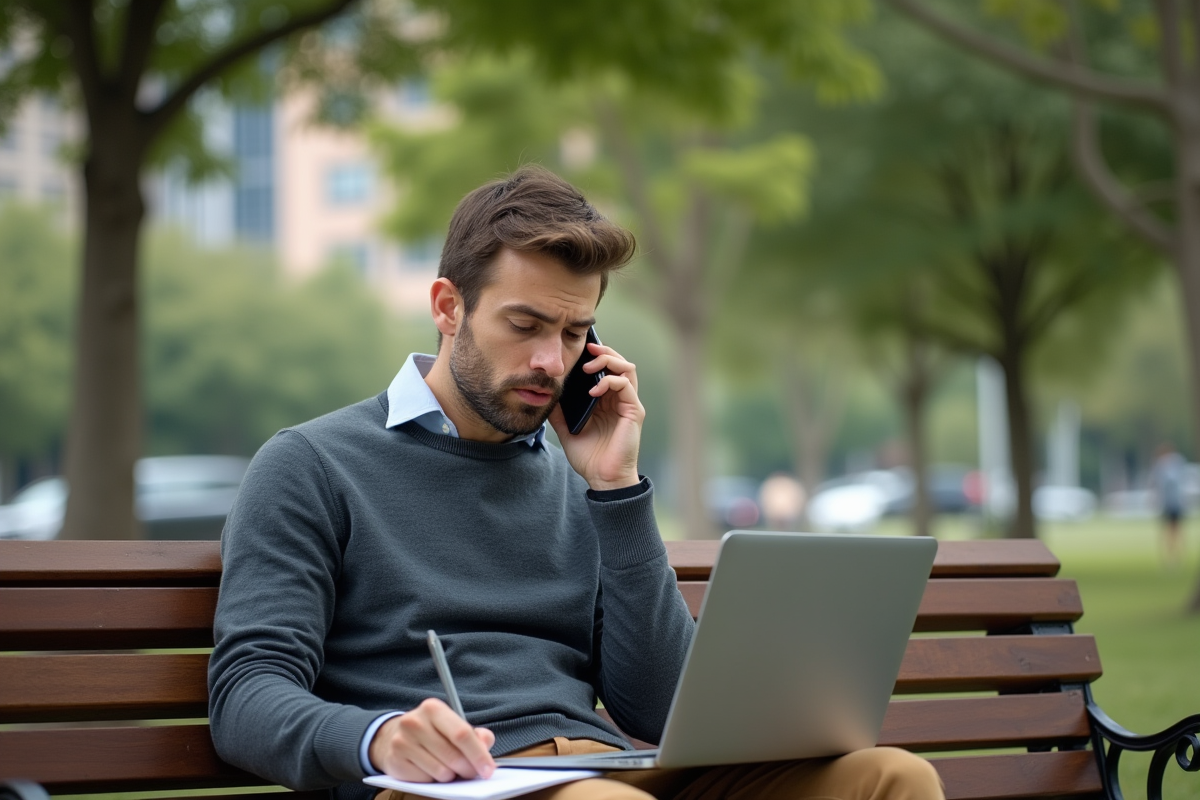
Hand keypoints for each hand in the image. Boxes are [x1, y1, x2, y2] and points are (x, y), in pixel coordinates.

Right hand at [369, 698, 495, 781]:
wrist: (393, 736)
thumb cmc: (431, 732)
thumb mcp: (453, 725)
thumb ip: (476, 735)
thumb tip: (485, 746)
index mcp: (433, 708)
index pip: (462, 734)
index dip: (479, 754)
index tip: (489, 769)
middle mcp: (415, 722)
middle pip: (453, 756)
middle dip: (468, 769)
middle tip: (472, 773)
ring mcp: (402, 742)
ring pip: (440, 771)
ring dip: (450, 775)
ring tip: (448, 768)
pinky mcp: (395, 761)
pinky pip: (425, 780)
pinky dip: (433, 780)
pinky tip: (430, 770)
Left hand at [548, 342, 643, 490]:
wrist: (602, 478)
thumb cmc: (589, 457)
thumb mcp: (567, 429)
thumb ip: (559, 411)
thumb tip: (546, 393)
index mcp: (607, 401)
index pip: (607, 368)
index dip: (596, 355)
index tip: (580, 350)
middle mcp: (620, 399)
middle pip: (619, 362)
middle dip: (604, 351)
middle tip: (587, 349)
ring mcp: (628, 404)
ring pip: (627, 369)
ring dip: (608, 361)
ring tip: (589, 368)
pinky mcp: (634, 411)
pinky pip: (626, 386)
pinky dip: (610, 381)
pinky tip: (594, 390)